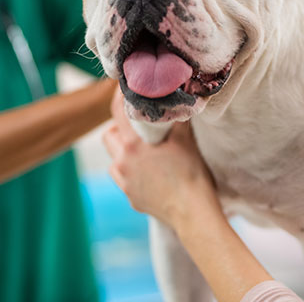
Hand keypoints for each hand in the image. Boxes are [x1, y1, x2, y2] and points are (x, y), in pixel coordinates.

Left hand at [102, 91, 219, 227]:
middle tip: (138, 125)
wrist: (194, 214)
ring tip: (144, 150)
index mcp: (132, 145)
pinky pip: (123, 178)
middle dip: (120, 128)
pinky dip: (130, 171)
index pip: (116, 111)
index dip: (120, 97)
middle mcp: (122, 162)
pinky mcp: (130, 197)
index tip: (127, 90)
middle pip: (109, 135)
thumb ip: (177, 117)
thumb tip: (178, 97)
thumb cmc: (192, 175)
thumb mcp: (186, 140)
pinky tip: (148, 171)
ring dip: (123, 151)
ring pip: (114, 158)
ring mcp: (124, 182)